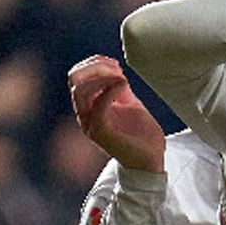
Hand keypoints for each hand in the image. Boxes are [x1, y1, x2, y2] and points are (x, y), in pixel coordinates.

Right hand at [69, 56, 165, 171]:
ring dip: (101, 76)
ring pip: (80, 89)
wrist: (151, 161)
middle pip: (74, 79)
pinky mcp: (100, 132)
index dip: (93, 64)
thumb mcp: (129, 103)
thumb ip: (118, 87)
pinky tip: (124, 85)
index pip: (77, 77)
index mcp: (89, 107)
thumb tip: (113, 68)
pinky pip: (98, 104)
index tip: (115, 63)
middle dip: (94, 66)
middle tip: (117, 68)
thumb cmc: (142, 135)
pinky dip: (110, 89)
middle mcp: (84, 115)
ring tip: (122, 78)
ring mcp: (90, 124)